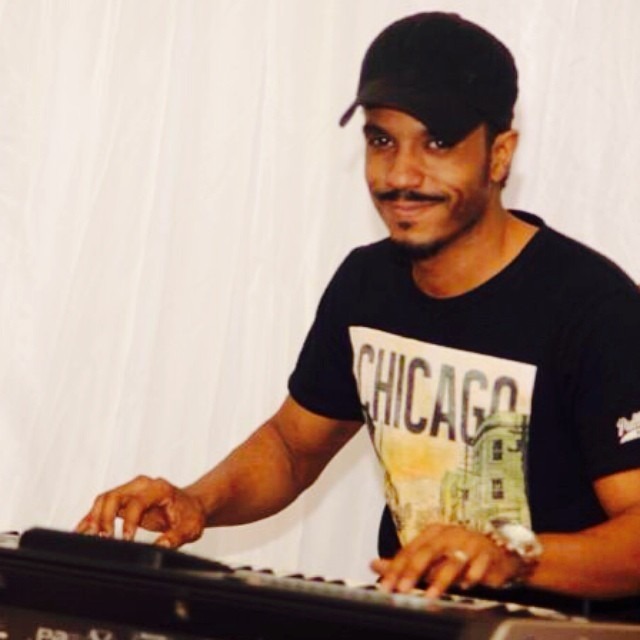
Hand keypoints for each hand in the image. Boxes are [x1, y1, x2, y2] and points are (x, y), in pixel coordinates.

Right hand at [75, 475, 206, 547]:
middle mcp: (142, 485)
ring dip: (93, 517)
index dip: (129, 521)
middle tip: (102, 539)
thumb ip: (175, 537)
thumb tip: (160, 547)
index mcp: (159, 489)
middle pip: (114, 495)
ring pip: (104, 498)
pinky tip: (81, 531)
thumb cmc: (190, 514)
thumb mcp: (189, 528)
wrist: (191, 505)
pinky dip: (91, 517)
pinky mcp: (123, 499)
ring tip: (87, 538)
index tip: (125, 539)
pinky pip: (103, 505)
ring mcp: (131, 489)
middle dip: (104, 518)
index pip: (137, 502)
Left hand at [370, 523, 521, 597]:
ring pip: (453, 560)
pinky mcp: (488, 554)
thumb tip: (374, 564)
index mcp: (433, 533)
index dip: (396, 568)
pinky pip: (479, 566)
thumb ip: (404, 562)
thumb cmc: (460, 552)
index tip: (386, 584)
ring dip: (442, 578)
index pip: (410, 550)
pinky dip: (472, 576)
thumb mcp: (431, 555)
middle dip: (413, 571)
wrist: (498, 551)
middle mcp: (449, 535)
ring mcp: (469, 543)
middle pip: (428, 552)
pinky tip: (466, 585)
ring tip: (431, 594)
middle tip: (403, 588)